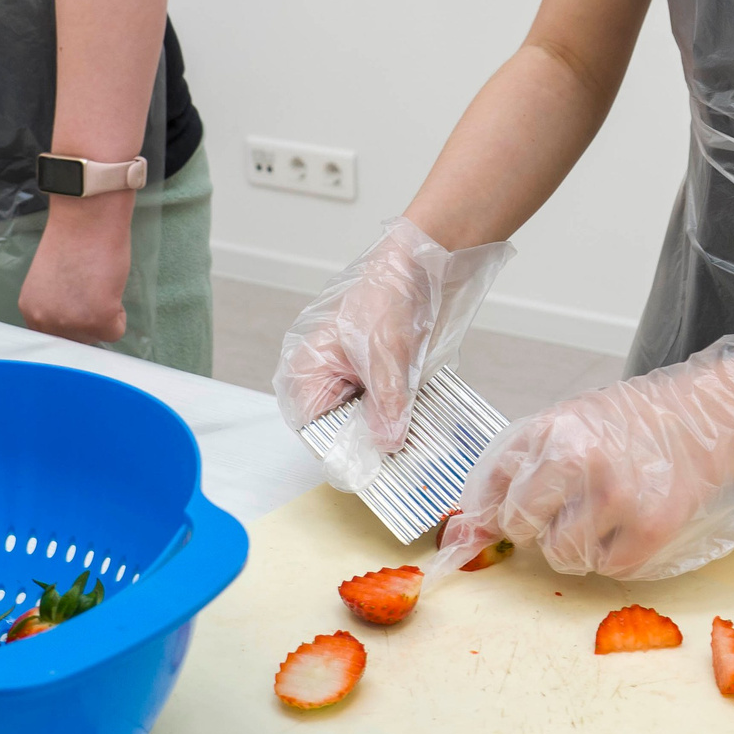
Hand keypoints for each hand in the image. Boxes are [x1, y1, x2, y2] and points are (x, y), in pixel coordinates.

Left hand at [18, 197, 132, 343]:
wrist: (87, 217)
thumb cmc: (72, 238)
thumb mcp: (51, 281)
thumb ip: (54, 305)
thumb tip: (72, 322)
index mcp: (31, 310)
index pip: (52, 336)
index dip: (69, 322)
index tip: (79, 310)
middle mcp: (45, 321)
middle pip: (74, 342)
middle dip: (87, 322)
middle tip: (92, 291)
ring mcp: (72, 323)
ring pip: (96, 337)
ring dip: (104, 316)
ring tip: (100, 284)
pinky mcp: (99, 318)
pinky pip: (116, 331)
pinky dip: (120, 314)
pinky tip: (110, 286)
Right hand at [273, 218, 514, 490]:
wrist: (425, 263)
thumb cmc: (388, 294)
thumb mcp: (386, 354)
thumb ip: (385, 403)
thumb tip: (385, 444)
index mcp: (308, 369)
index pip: (313, 429)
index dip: (341, 451)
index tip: (370, 470)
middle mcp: (327, 378)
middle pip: (341, 430)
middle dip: (370, 445)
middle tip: (400, 463)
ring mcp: (357, 379)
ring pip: (368, 423)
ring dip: (392, 434)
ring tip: (417, 449)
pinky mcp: (384, 377)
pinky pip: (389, 409)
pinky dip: (405, 418)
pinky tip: (425, 429)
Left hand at [435, 334, 733, 580]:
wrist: (702, 420)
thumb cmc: (626, 423)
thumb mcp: (562, 424)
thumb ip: (513, 467)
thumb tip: (463, 530)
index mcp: (553, 430)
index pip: (495, 492)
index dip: (496, 511)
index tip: (502, 519)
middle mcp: (581, 461)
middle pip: (522, 528)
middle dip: (534, 527)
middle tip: (561, 509)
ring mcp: (619, 496)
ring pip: (563, 556)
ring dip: (575, 545)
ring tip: (600, 513)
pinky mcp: (653, 528)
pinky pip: (608, 569)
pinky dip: (613, 557)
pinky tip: (627, 525)